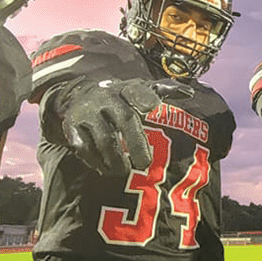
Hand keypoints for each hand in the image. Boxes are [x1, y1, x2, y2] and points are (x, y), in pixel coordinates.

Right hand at [54, 78, 190, 175]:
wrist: (77, 95)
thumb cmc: (118, 98)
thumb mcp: (138, 89)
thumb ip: (164, 90)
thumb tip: (189, 92)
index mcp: (125, 89)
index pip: (138, 91)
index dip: (146, 97)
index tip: (154, 107)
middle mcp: (106, 98)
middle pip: (125, 119)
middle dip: (136, 143)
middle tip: (145, 164)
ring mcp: (88, 112)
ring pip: (105, 138)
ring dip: (116, 159)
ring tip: (125, 172)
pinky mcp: (72, 127)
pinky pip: (85, 148)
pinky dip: (96, 161)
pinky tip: (105, 169)